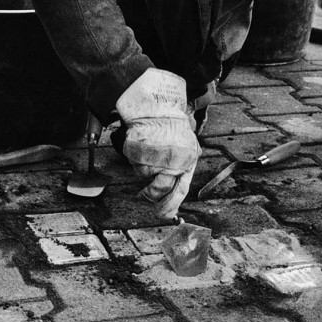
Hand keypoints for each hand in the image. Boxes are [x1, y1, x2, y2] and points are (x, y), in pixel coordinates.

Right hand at [116, 69, 200, 219]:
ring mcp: (155, 156)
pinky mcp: (139, 150)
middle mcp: (173, 161)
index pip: (180, 191)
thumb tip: (177, 191)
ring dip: (143, 169)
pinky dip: (135, 158)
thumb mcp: (187, 145)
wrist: (157, 104)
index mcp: (188, 160)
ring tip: (148, 153)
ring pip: (143, 176)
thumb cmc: (171, 125)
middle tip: (145, 193)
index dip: (170, 206)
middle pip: (158, 190)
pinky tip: (141, 145)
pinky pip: (134, 164)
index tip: (164, 216)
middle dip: (151, 194)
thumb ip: (183, 165)